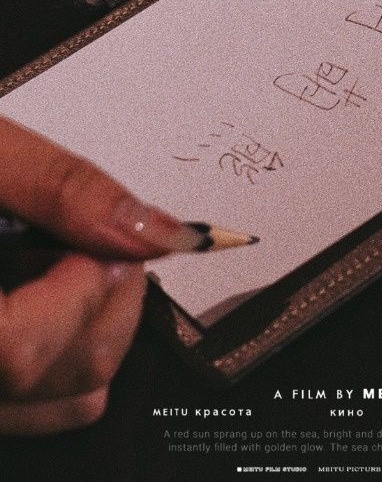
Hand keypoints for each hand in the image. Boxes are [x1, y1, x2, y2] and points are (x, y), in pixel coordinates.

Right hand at [0, 116, 185, 434]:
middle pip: (55, 379)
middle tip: (101, 243)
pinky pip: (46, 408)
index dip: (80, 289)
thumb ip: (60, 187)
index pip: (16, 348)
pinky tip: (53, 296)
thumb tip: (151, 229)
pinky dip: (76, 353)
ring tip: (69, 263)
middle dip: (106, 301)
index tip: (101, 242)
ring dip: (97, 325)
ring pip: (64, 403)